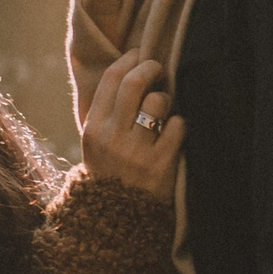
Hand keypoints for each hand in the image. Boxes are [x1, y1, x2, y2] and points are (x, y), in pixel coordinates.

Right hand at [80, 50, 183, 196]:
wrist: (116, 219)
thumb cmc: (110, 171)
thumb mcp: (95, 142)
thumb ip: (107, 110)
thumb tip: (129, 69)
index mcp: (94, 128)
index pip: (111, 79)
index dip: (128, 60)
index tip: (139, 55)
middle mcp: (112, 138)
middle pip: (134, 83)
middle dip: (151, 68)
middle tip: (158, 68)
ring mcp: (136, 152)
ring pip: (158, 102)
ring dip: (165, 99)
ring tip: (162, 110)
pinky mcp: (160, 165)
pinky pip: (177, 125)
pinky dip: (178, 124)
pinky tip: (172, 133)